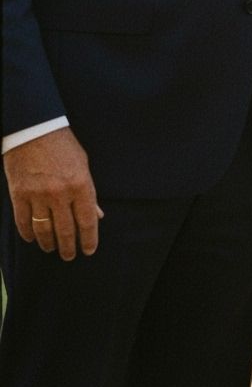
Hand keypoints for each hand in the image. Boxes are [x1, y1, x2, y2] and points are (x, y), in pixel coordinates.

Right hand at [3, 127, 102, 259]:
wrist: (34, 130)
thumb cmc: (63, 146)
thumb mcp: (83, 165)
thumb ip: (89, 192)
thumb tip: (97, 215)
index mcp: (81, 184)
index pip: (88, 221)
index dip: (89, 239)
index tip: (89, 250)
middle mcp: (60, 193)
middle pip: (66, 230)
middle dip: (69, 248)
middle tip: (69, 256)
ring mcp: (38, 196)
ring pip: (44, 231)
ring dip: (49, 244)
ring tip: (52, 249)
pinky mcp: (20, 195)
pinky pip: (24, 223)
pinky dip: (28, 234)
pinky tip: (32, 239)